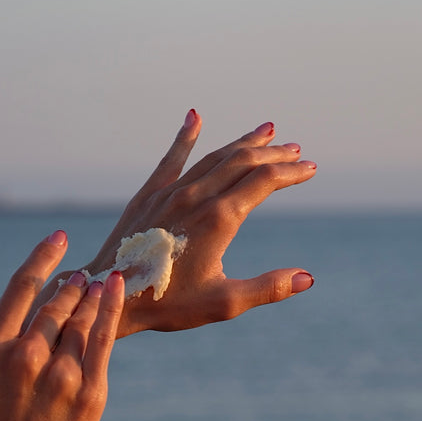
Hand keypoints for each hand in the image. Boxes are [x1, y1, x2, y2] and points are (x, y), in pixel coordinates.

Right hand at [0, 231, 123, 420]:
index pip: (20, 287)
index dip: (42, 257)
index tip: (58, 239)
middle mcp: (28, 355)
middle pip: (56, 301)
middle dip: (70, 281)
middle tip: (80, 272)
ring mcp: (63, 373)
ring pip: (81, 317)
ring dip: (91, 292)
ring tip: (99, 277)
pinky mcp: (91, 391)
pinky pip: (103, 340)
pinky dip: (111, 309)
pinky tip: (116, 290)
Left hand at [80, 110, 315, 334]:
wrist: (111, 293)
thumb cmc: (168, 303)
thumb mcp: (224, 303)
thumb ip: (267, 288)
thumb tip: (307, 277)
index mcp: (219, 219)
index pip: (264, 181)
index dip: (291, 172)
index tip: (310, 167)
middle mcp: (197, 196)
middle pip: (243, 161)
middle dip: (274, 154)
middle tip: (296, 149)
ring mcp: (171, 192)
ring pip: (214, 156)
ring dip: (243, 143)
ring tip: (267, 132)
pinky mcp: (149, 194)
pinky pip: (172, 158)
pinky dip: (186, 136)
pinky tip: (195, 116)